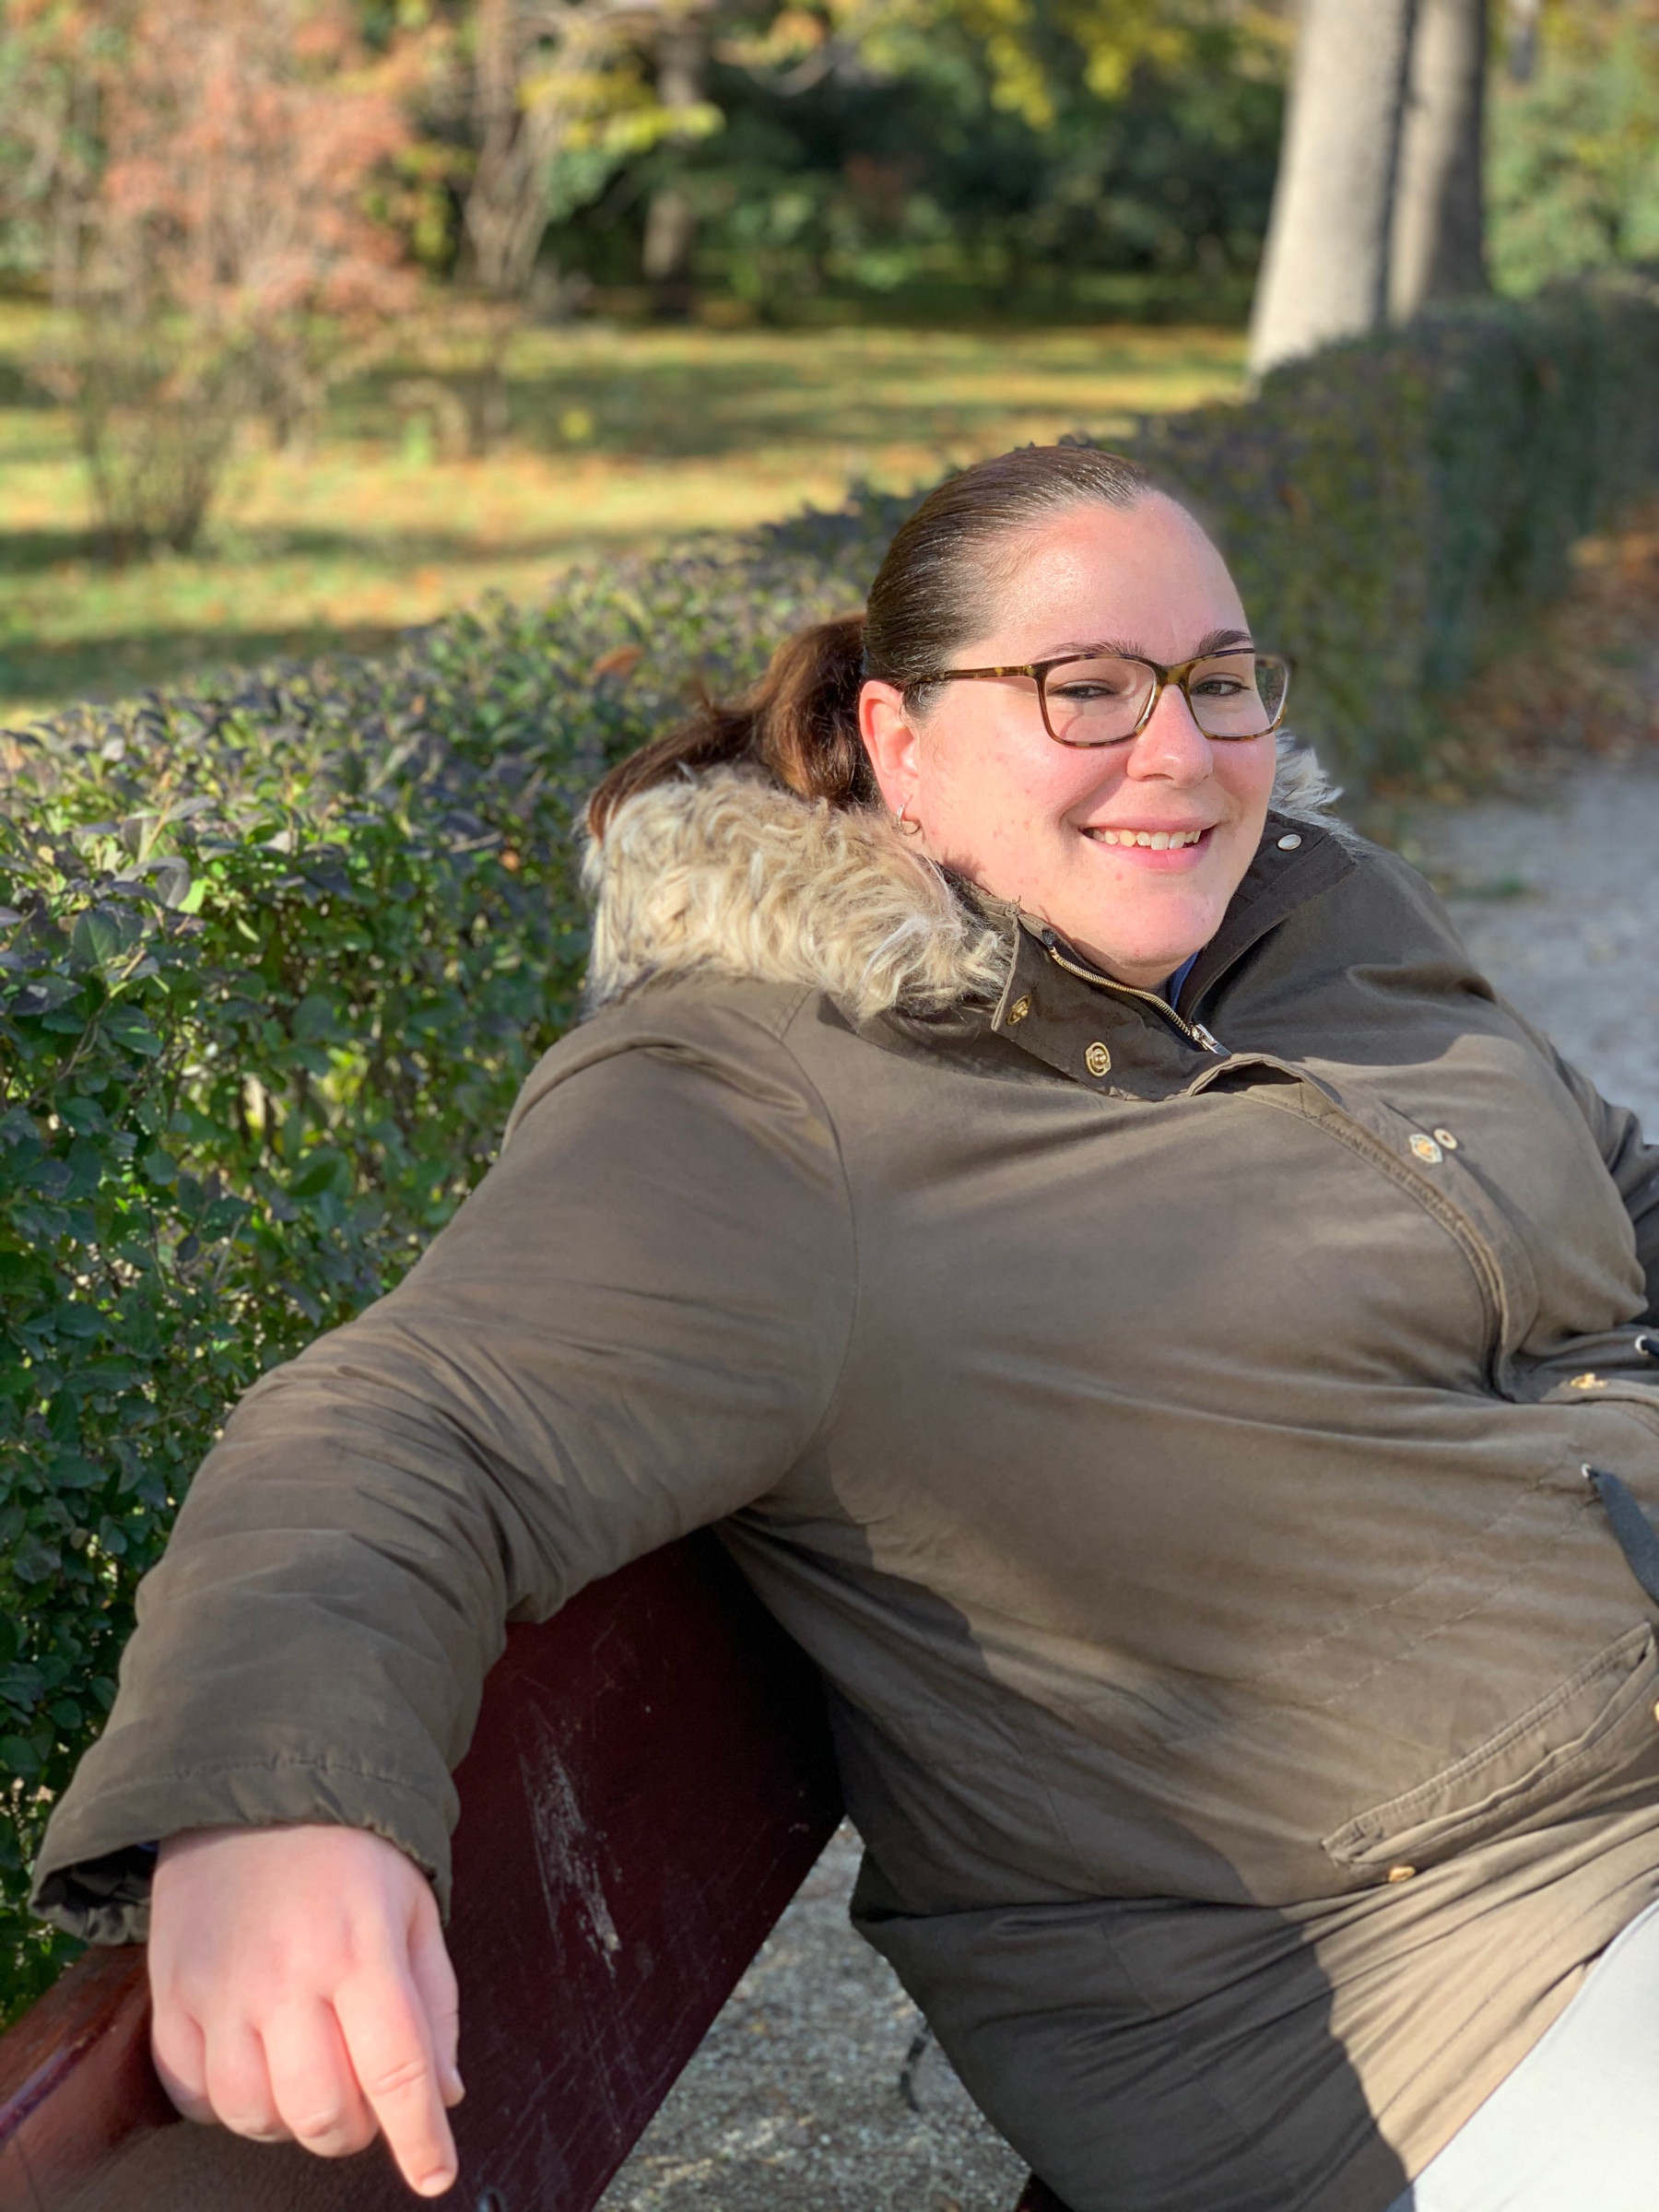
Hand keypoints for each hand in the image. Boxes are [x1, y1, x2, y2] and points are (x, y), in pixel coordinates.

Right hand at [149, 1824, 462, 2196]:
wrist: (253, 1787)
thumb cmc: (350, 1851)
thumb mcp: (413, 1908)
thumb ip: (434, 2005)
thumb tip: (444, 2097)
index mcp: (360, 1947)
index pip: (396, 2070)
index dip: (420, 2140)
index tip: (435, 2176)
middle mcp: (287, 1975)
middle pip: (322, 2113)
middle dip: (356, 2128)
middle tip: (366, 2094)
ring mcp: (220, 1989)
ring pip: (256, 2117)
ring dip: (291, 2118)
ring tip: (310, 2069)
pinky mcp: (170, 1995)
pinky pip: (194, 2095)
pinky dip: (229, 2102)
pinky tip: (256, 2060)